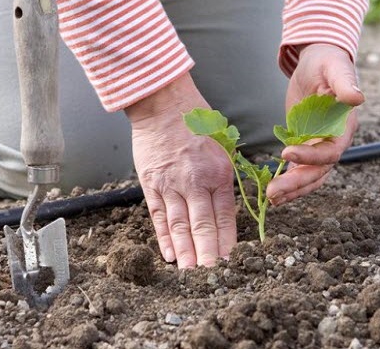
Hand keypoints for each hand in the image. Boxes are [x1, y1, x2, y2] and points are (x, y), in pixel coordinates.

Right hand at [125, 73, 235, 268]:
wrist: (163, 103)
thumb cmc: (196, 121)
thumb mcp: (222, 146)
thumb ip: (223, 177)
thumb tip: (225, 207)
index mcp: (218, 173)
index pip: (225, 216)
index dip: (226, 241)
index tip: (228, 260)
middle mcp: (196, 182)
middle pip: (203, 226)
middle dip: (207, 254)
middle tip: (210, 277)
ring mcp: (171, 184)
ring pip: (180, 226)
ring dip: (185, 252)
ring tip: (190, 273)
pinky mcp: (151, 184)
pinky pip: (158, 216)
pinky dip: (164, 237)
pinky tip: (169, 254)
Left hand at [266, 43, 362, 204]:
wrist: (318, 61)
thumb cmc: (328, 61)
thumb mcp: (335, 67)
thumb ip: (345, 83)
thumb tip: (356, 97)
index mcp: (344, 126)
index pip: (331, 151)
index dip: (311, 156)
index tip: (287, 153)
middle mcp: (335, 141)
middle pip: (319, 171)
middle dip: (297, 183)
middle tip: (273, 192)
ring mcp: (320, 145)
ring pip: (310, 176)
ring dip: (292, 189)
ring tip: (271, 199)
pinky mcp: (306, 145)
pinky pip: (300, 169)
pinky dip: (288, 181)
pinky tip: (273, 192)